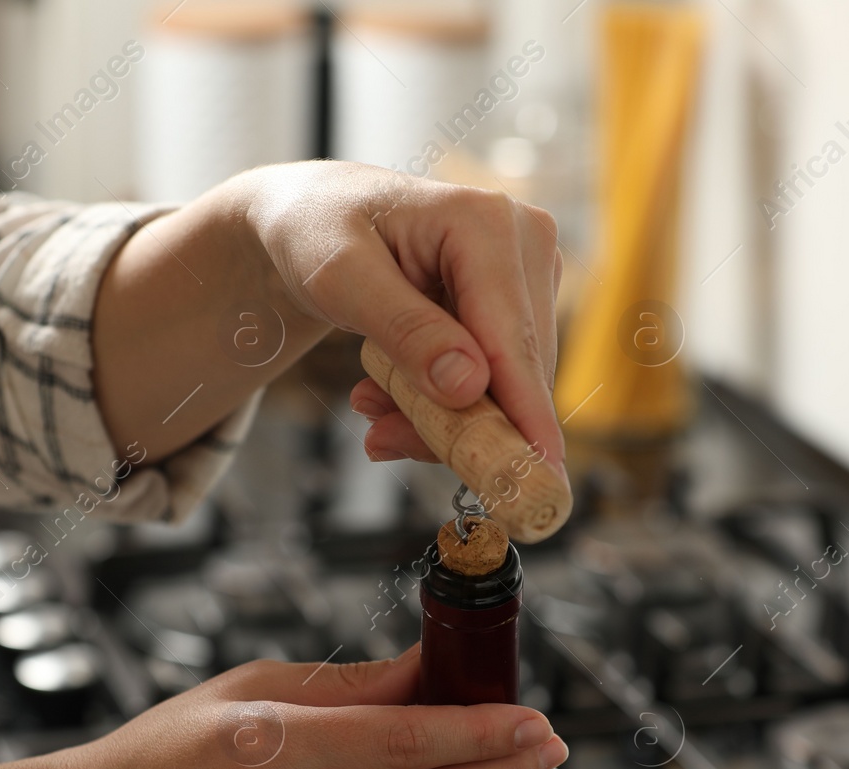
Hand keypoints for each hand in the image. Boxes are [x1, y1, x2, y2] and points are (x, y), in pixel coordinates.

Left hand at [243, 162, 566, 469]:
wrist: (311, 215)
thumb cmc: (318, 230)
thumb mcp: (340, 278)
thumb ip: (404, 330)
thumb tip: (470, 387)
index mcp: (485, 222)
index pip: (511, 336)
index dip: (523, 410)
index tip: (537, 472)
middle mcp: (523, 241)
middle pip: (516, 367)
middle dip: (457, 421)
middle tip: (380, 440)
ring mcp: (526, 272)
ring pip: (507, 381)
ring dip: (442, 414)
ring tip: (371, 408)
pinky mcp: (516, 302)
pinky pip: (494, 377)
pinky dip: (444, 400)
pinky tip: (392, 396)